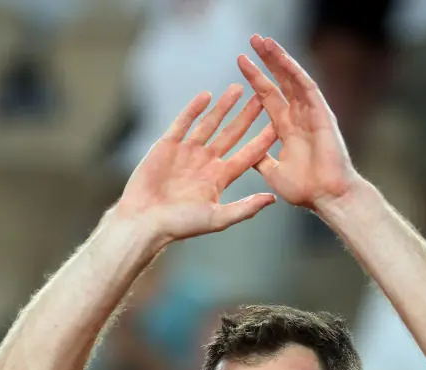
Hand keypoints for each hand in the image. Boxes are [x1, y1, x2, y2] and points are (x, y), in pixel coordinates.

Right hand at [116, 84, 277, 240]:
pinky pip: (183, 123)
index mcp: (220, 179)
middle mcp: (206, 164)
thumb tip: (272, 199)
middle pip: (232, 135)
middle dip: (247, 116)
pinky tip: (206, 95)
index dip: (262, 141)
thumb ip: (245, 208)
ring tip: (238, 88)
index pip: (247, 156)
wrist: (145, 221)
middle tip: (264, 96)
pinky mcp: (167, 146)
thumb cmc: (181, 225)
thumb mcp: (218, 219)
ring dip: (223, 107)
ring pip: (209, 124)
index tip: (280, 125)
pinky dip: (194, 109)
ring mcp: (187, 153)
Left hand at [237, 35, 357, 211]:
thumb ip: (261, 159)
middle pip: (280, 82)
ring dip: (278, 59)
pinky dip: (293, 71)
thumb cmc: (305, 190)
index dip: (256, 79)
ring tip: (263, 41)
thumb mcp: (273, 172)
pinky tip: (281, 57)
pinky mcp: (322, 113)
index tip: (241, 62)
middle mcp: (298, 117)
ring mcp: (311, 113)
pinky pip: (306, 86)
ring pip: (292, 79)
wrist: (327, 196)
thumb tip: (245, 154)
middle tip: (252, 40)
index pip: (268, 97)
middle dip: (266, 62)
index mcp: (286, 129)